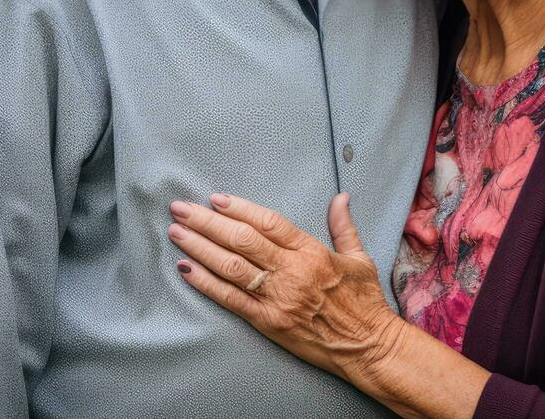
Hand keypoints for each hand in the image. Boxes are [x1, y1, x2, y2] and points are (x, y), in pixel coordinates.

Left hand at [168, 193, 402, 383]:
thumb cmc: (364, 303)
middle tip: (181, 208)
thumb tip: (340, 198)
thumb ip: (343, 227)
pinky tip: (186, 268)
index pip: (269, 223)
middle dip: (207, 221)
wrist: (367, 347)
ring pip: (231, 266)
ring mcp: (277, 298)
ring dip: (200, 247)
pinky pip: (230, 299)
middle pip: (242, 240)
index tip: (216, 199)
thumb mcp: (360, 258)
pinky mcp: (267, 322)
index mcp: (312, 252)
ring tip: (177, 232)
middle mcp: (291, 271)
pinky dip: (206, 283)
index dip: (240, 208)